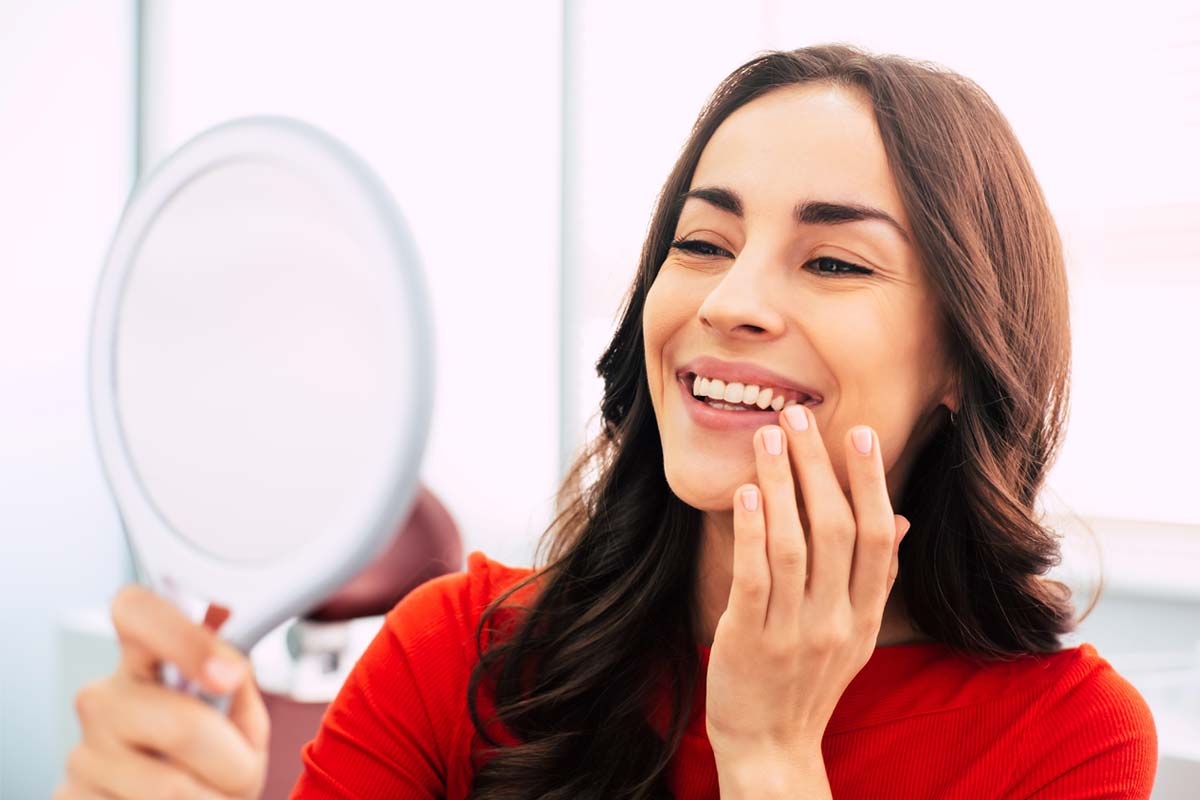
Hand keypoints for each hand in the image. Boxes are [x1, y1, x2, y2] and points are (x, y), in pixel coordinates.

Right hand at [54, 584, 269, 798]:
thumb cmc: (214, 762)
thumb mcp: (241, 723)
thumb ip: (241, 690)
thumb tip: (231, 669)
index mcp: (143, 659)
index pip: (137, 611)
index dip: (184, 637)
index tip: (229, 675)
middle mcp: (102, 699)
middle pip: (183, 725)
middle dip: (234, 762)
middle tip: (240, 773)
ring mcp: (80, 755)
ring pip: (171, 789)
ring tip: (209, 796)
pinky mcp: (68, 799)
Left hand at [705, 404, 910, 769]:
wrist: (771, 749)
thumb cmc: (808, 681)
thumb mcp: (853, 634)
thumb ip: (873, 578)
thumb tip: (899, 518)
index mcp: (865, 615)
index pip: (878, 538)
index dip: (871, 483)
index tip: (859, 433)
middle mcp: (836, 622)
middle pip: (837, 530)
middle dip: (819, 467)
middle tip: (798, 416)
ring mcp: (794, 633)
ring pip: (795, 546)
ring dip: (782, 485)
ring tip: (767, 438)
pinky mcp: (750, 641)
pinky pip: (755, 579)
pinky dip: (752, 532)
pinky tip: (747, 493)